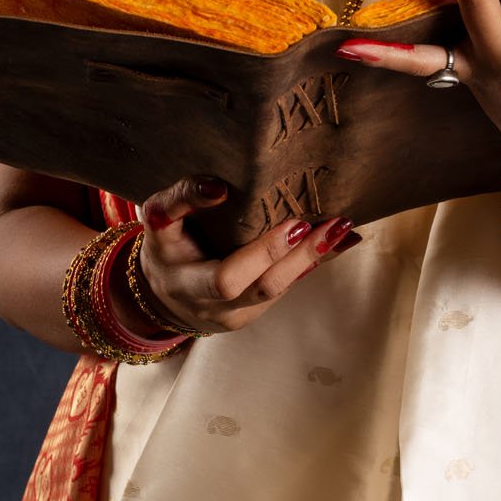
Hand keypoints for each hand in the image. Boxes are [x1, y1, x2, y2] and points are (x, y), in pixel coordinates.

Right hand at [129, 176, 361, 336]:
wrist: (164, 295)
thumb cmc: (164, 248)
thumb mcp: (156, 220)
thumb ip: (179, 199)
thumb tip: (218, 187)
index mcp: (188, 284)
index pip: (227, 279)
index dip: (262, 254)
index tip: (294, 223)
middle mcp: (216, 307)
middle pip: (266, 287)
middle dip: (303, 255)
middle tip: (333, 223)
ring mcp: (240, 313)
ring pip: (283, 289)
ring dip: (316, 257)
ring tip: (343, 227)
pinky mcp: (257, 310)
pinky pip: (288, 286)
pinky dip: (315, 261)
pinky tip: (344, 239)